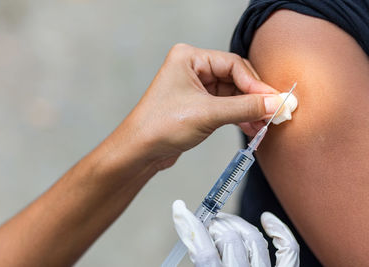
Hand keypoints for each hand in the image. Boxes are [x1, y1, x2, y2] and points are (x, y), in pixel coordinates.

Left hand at [118, 44, 281, 170]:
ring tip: (265, 125)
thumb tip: (275, 103)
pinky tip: (252, 128)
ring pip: (232, 94)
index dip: (256, 84)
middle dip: (254, 97)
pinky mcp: (197, 104)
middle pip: (235, 78)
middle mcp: (192, 68)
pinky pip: (225, 106)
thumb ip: (245, 107)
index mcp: (189, 58)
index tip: (275, 101)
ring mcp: (195, 87)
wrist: (139, 151)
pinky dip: (239, 116)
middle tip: (275, 113)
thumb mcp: (208, 114)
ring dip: (249, 109)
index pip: (233, 65)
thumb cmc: (161, 126)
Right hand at [172, 200, 299, 266]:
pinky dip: (279, 232)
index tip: (179, 209)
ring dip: (236, 225)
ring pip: (253, 239)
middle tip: (205, 222)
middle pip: (228, 240)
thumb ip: (202, 259)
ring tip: (225, 223)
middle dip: (212, 225)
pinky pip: (287, 251)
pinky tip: (268, 220)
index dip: (188, 226)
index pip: (203, 252)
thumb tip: (192, 235)